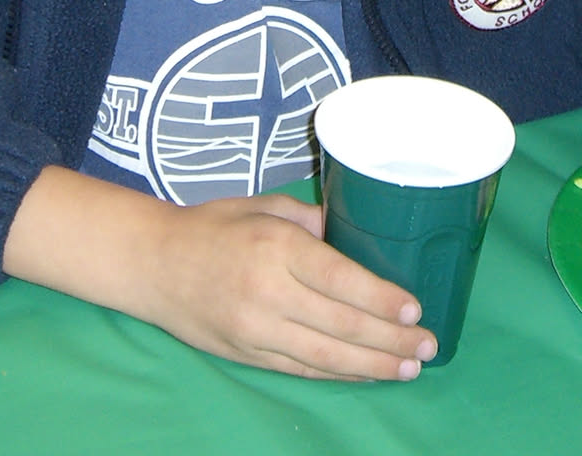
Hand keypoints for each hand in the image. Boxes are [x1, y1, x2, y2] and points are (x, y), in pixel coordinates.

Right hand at [133, 191, 435, 378]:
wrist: (153, 264)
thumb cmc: (214, 226)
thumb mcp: (265, 206)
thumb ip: (314, 220)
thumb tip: (360, 231)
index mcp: (276, 247)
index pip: (340, 279)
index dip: (381, 300)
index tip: (415, 310)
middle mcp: (267, 292)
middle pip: (341, 324)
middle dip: (391, 340)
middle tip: (427, 346)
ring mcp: (255, 330)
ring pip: (325, 356)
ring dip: (373, 366)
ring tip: (408, 369)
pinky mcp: (247, 355)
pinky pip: (301, 369)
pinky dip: (338, 375)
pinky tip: (366, 374)